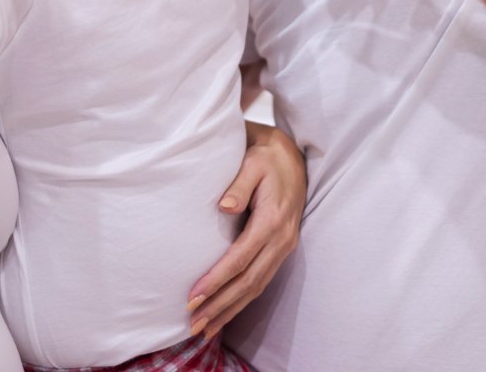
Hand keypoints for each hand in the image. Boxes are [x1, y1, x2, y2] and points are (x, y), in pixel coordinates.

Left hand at [187, 121, 304, 339]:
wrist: (291, 156)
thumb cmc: (266, 156)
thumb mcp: (253, 161)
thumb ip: (240, 183)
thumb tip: (226, 206)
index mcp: (272, 221)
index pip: (241, 258)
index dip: (217, 279)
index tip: (193, 295)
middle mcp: (281, 240)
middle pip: (249, 282)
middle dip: (221, 304)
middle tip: (194, 323)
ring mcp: (283, 248)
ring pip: (256, 287)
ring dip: (230, 309)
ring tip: (204, 328)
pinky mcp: (279, 250)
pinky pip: (260, 282)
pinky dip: (241, 301)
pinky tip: (224, 313)